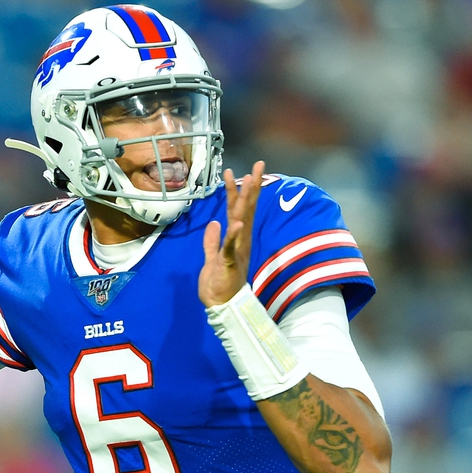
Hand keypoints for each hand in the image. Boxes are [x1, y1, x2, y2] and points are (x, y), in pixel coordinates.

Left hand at [198, 160, 264, 306]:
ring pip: (242, 222)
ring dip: (244, 201)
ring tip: (248, 181)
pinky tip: (237, 223)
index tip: (244, 171)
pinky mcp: (229, 263)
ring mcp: (237, 251)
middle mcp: (240, 242)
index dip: (240, 190)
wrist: (222, 307)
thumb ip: (212, 241)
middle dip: (251, 187)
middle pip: (246, 209)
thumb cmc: (218, 285)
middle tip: (258, 165)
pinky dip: (234, 235)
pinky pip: (231, 247)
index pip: (239, 210)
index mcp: (236, 240)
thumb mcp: (212, 257)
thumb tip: (213, 222)